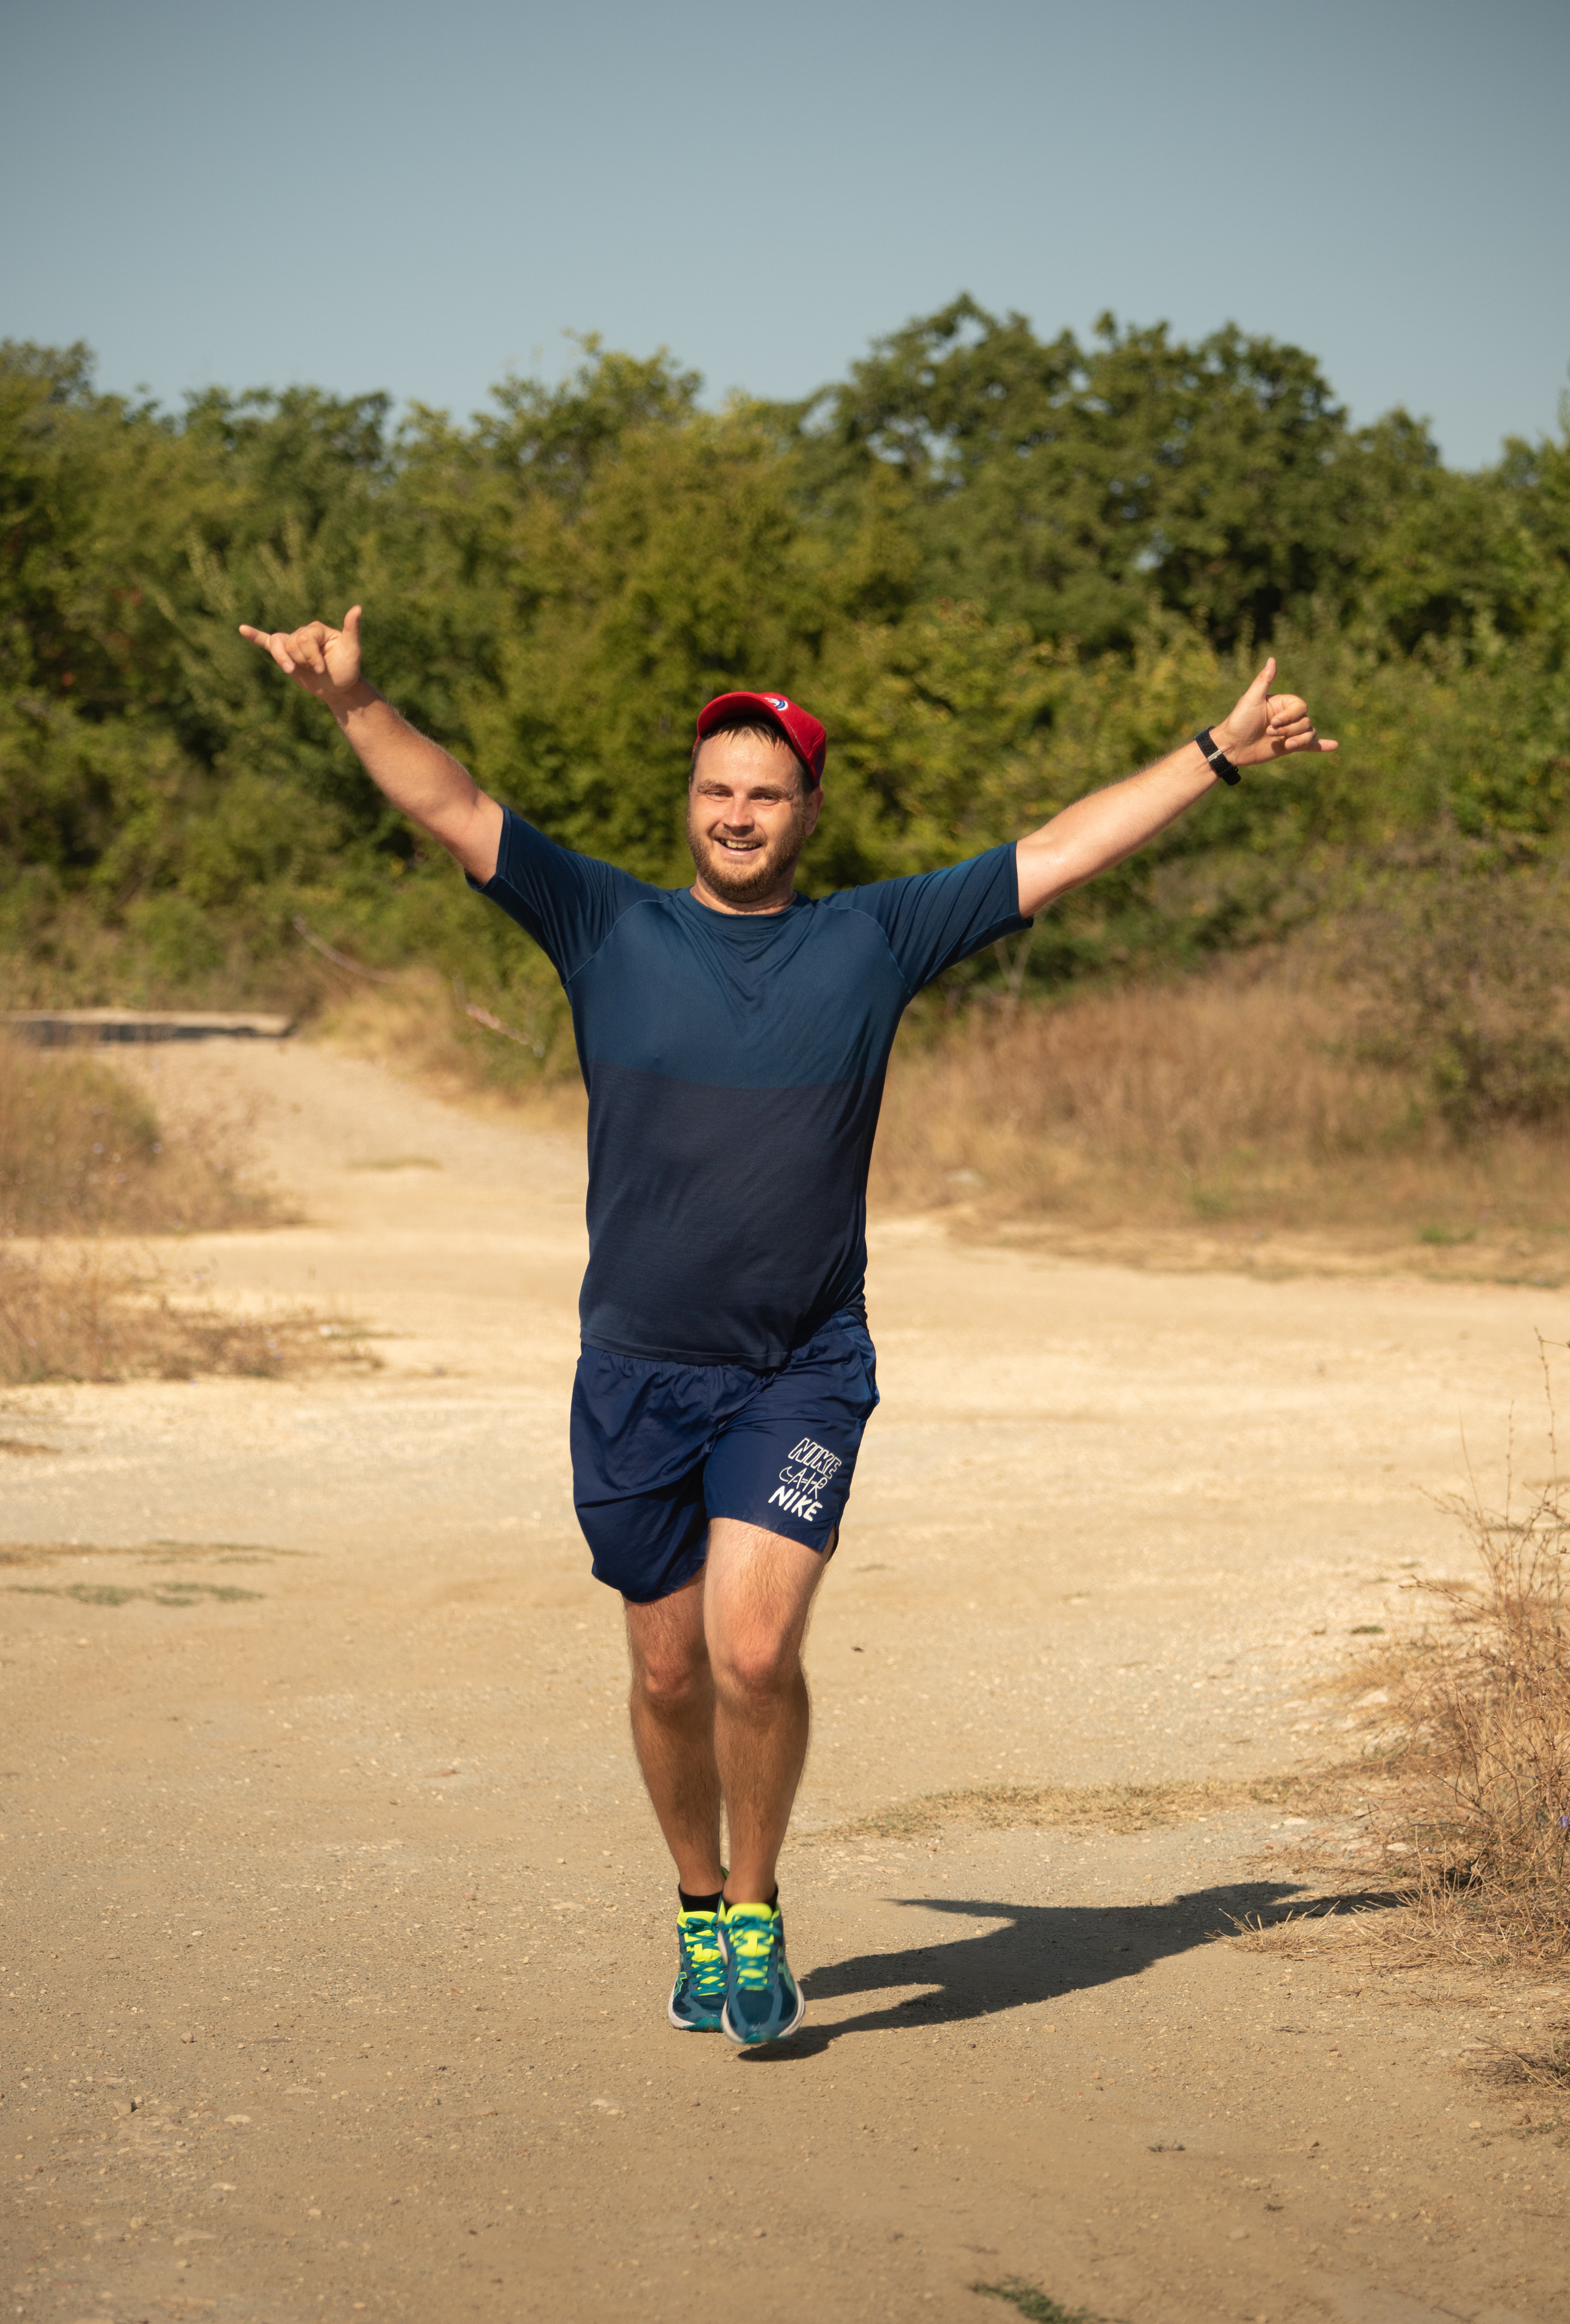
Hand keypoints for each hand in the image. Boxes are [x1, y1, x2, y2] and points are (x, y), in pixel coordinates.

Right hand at [238, 605, 364, 705]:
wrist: (339, 687)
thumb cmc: (348, 668)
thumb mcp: (352, 650)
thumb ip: (352, 630)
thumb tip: (357, 608)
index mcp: (317, 629)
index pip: (304, 639)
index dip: (311, 657)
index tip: (322, 669)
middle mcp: (303, 632)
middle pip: (291, 644)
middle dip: (303, 661)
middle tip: (317, 670)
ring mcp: (292, 642)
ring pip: (279, 647)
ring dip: (286, 661)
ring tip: (293, 670)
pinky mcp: (285, 653)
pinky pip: (267, 642)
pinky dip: (255, 636)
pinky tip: (242, 629)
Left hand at [1211, 656, 1337, 767]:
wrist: (1231, 746)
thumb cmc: (1238, 721)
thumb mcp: (1251, 699)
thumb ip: (1263, 681)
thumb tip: (1272, 659)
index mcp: (1282, 703)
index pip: (1300, 707)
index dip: (1290, 716)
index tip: (1273, 722)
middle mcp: (1288, 717)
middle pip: (1305, 720)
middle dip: (1290, 729)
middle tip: (1270, 732)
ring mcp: (1290, 732)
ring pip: (1309, 732)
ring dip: (1300, 739)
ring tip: (1286, 744)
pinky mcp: (1289, 747)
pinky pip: (1310, 745)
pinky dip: (1322, 745)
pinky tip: (1334, 745)